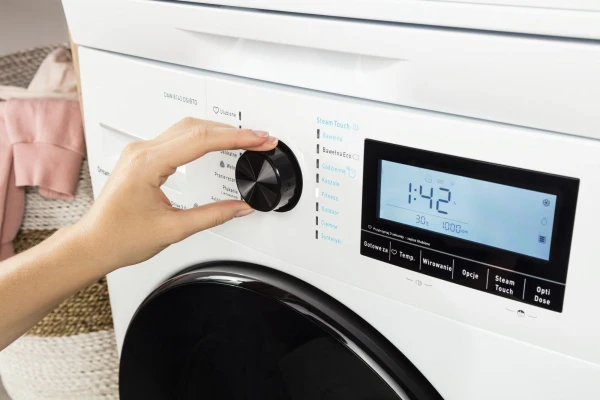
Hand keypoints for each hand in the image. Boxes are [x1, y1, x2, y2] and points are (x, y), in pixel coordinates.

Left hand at [74, 117, 276, 272]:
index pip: (201, 140)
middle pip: (196, 127)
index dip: (236, 138)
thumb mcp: (173, 229)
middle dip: (233, 131)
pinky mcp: (143, 157)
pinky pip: (178, 137)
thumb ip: (213, 215)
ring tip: (246, 139)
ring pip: (187, 128)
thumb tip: (240, 207)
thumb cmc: (119, 237)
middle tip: (261, 138)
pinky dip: (204, 137)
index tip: (258, 139)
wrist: (93, 244)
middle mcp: (142, 151)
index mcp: (147, 164)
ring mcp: (141, 152)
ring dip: (219, 131)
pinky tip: (218, 142)